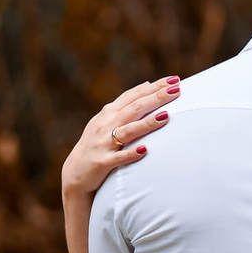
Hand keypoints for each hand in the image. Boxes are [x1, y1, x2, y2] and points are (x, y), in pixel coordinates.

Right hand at [60, 76, 180, 200]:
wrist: (75, 172)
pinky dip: (131, 153)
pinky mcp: (102, 162)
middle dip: (156, 98)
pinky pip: (119, 157)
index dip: (154, 87)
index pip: (134, 96)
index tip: (174, 80)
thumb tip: (148, 84)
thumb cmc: (97, 143)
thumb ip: (126, 104)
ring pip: (128, 131)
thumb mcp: (107, 119)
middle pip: (134, 108)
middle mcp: (106, 125)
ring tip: (166, 116)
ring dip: (147, 123)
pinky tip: (145, 150)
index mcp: (109, 113)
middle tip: (176, 90)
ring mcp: (103, 143)